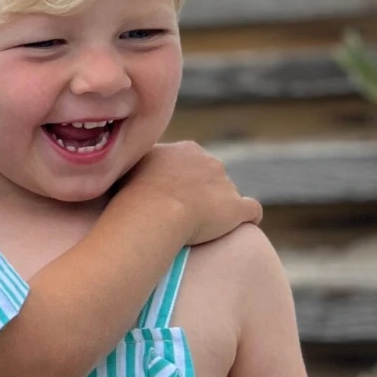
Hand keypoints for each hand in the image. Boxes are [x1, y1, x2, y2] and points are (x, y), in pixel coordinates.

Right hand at [123, 141, 261, 245]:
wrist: (154, 212)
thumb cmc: (133, 192)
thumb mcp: (130, 166)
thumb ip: (139, 162)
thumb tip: (125, 160)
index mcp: (187, 150)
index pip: (190, 161)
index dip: (181, 179)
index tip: (170, 195)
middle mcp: (210, 162)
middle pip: (211, 175)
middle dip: (203, 191)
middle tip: (185, 212)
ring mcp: (226, 185)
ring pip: (228, 193)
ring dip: (219, 206)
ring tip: (203, 226)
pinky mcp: (237, 208)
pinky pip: (252, 211)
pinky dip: (248, 217)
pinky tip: (242, 226)